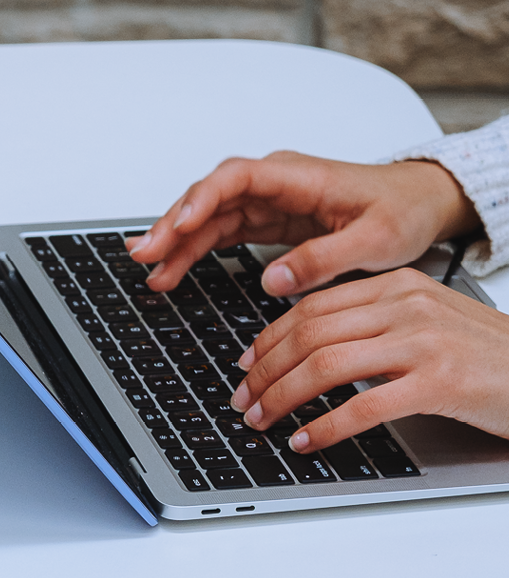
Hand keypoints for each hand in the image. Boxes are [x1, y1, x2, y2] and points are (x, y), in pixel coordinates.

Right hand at [127, 151, 478, 296]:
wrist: (421, 203)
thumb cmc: (403, 210)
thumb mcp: (376, 239)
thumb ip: (324, 258)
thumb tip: (274, 280)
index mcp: (297, 176)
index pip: (235, 178)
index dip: (202, 200)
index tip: (179, 224)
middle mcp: (274, 184)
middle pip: (209, 198)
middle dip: (173, 225)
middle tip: (145, 255)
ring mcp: (266, 202)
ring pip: (208, 218)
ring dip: (177, 243)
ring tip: (150, 272)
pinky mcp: (266, 221)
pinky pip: (220, 233)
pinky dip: (194, 251)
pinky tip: (173, 270)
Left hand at [229, 268, 508, 453]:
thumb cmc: (489, 355)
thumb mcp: (429, 320)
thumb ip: (375, 322)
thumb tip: (308, 346)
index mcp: (399, 286)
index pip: (311, 307)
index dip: (267, 339)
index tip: (244, 364)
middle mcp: (408, 306)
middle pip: (309, 335)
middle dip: (264, 371)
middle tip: (242, 399)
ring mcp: (424, 342)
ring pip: (326, 366)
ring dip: (283, 397)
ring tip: (262, 420)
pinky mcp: (441, 382)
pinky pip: (364, 406)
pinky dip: (325, 426)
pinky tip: (306, 440)